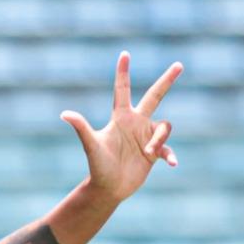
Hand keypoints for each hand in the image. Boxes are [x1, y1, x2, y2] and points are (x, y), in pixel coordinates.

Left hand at [61, 53, 181, 203]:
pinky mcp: (154, 152)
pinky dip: (170, 154)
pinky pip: (168, 148)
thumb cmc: (98, 166)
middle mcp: (136, 123)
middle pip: (155, 96)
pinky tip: (172, 163)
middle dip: (167, 80)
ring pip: (164, 127)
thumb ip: (81, 128)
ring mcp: (146, 136)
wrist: (108, 188)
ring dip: (159, 139)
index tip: (124, 54)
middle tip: (179, 65)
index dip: (123, 72)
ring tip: (148, 152)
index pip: (123, 90)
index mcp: (121, 118)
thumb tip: (64, 114)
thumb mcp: (91, 146)